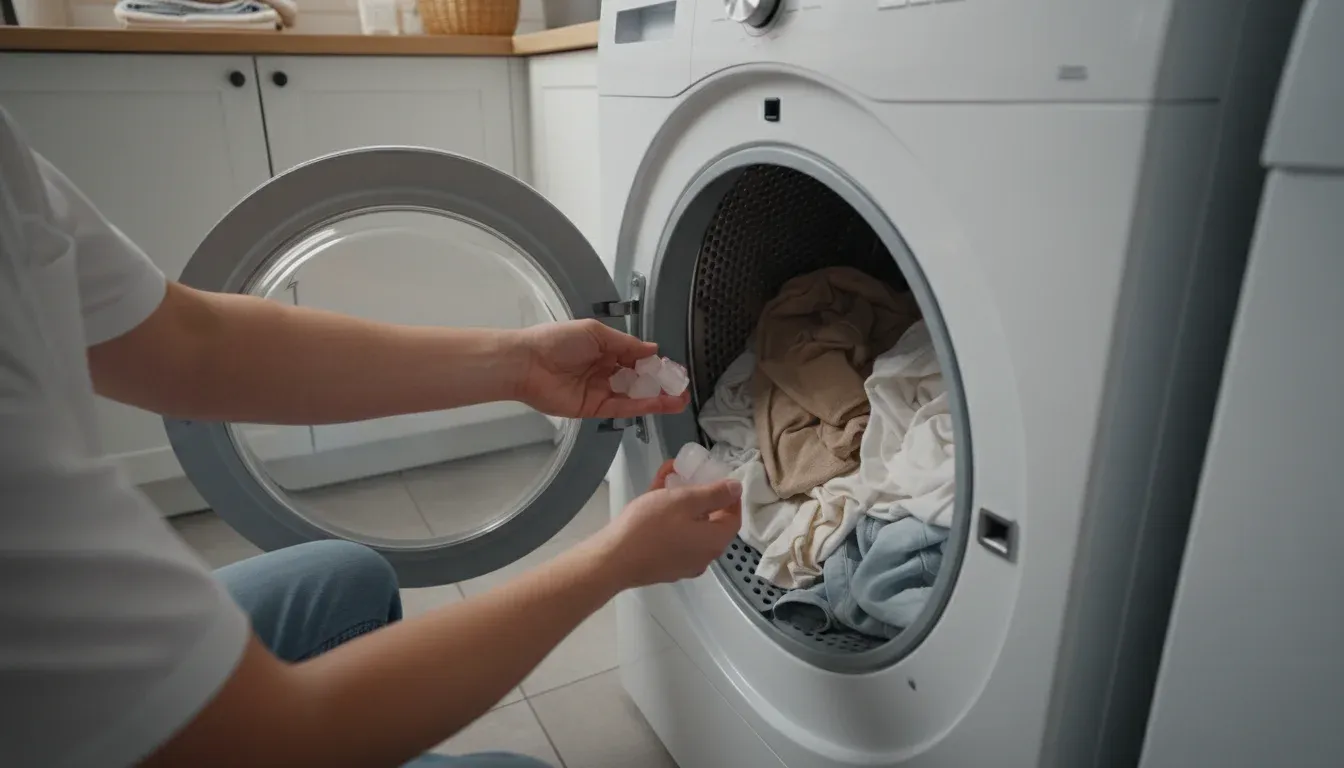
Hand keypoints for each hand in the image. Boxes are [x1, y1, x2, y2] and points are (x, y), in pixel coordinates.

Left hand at [515, 319, 689, 418]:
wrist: (527, 363)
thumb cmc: (558, 341)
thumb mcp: (595, 332)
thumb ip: (625, 344)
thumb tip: (652, 349)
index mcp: (603, 349)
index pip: (634, 357)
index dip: (653, 362)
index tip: (672, 367)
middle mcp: (604, 371)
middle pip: (637, 378)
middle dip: (660, 382)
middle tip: (681, 385)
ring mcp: (600, 391)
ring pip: (634, 396)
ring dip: (657, 398)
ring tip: (680, 399)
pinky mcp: (593, 409)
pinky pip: (622, 408)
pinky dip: (642, 406)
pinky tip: (661, 403)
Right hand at [588, 459, 742, 589]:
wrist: (612, 560)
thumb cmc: (651, 526)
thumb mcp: (684, 501)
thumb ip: (714, 494)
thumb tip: (738, 489)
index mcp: (714, 542)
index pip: (733, 518)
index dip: (730, 497)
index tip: (718, 477)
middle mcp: (703, 557)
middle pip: (711, 523)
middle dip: (701, 497)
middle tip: (689, 477)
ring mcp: (682, 563)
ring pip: (689, 528)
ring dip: (682, 504)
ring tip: (667, 481)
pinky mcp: (662, 565)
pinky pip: (673, 537)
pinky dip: (669, 518)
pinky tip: (654, 498)